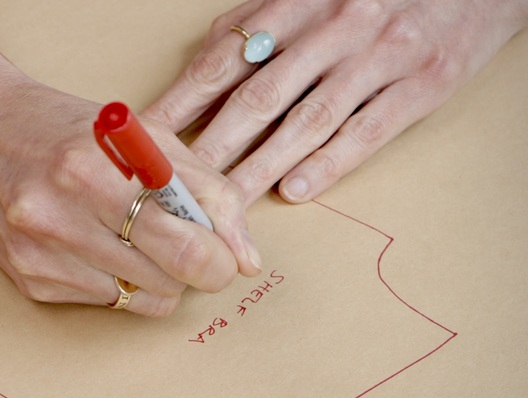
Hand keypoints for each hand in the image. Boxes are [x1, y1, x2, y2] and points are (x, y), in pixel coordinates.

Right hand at [0, 19, 262, 315]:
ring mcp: (38, 257)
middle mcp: (57, 219)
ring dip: (156, 276)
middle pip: (168, 281)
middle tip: (188, 245)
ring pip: (142, 301)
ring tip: (136, 236)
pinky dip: (117, 279)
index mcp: (91, 172)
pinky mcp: (28, 282)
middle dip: (193, 268)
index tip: (222, 252)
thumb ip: (206, 189)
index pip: (185, 247)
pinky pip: (106, 303)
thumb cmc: (61, 126)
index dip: (219, 258)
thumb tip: (246, 258)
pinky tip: (96, 243)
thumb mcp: (142, 135)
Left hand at [145, 0, 527, 204]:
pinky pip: (367, 129)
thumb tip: (202, 68)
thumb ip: (253, 26)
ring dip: (260, 168)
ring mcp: (377, 57)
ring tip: (226, 206)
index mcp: (295, 5)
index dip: (181, 105)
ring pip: (307, 121)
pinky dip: (329, 163)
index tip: (149, 143)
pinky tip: (296, 190)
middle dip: (212, 149)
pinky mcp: (420, 84)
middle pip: (257, 98)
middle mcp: (332, 29)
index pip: (223, 62)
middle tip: (177, 192)